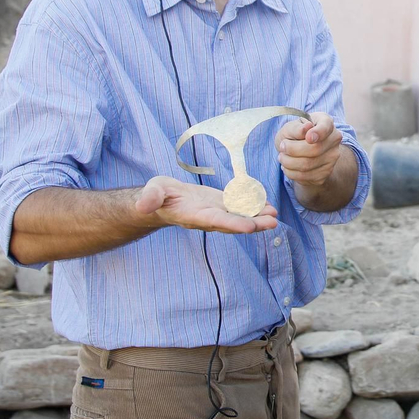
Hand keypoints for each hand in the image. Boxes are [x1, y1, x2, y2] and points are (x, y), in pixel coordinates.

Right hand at [136, 176, 276, 233]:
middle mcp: (208, 218)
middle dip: (253, 223)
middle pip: (233, 222)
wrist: (162, 200)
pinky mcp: (219, 205)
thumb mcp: (152, 192)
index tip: (249, 227)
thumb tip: (143, 205)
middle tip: (273, 222)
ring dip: (258, 216)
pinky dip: (253, 207)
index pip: (215, 221)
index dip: (232, 224)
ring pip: (239, 217)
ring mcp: (215, 213)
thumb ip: (150, 198)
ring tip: (275, 214)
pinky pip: (239, 208)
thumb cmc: (156, 196)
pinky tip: (268, 206)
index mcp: (193, 216)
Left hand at [277, 111, 342, 191]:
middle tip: (282, 147)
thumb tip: (306, 128)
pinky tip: (288, 166)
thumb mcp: (290, 127)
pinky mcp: (325, 173)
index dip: (318, 133)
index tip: (308, 137)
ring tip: (282, 157)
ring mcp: (332, 158)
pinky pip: (305, 176)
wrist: (298, 151)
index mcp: (326, 122)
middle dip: (292, 150)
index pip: (326, 127)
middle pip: (315, 149)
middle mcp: (334, 140)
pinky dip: (291, 172)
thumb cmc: (294, 135)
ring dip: (288, 162)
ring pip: (307, 165)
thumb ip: (296, 128)